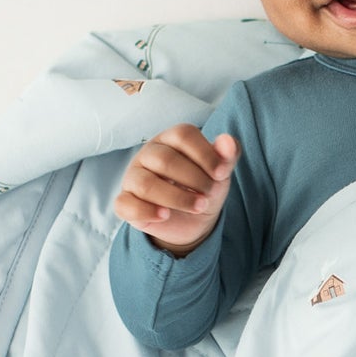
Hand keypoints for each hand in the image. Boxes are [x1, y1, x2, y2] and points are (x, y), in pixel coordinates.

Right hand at [114, 124, 239, 253]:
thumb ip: (226, 157)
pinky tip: (165, 216)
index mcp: (171, 139)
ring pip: (146, 184)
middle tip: (209, 193)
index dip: (204, 154)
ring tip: (198, 206)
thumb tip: (229, 142)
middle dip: (193, 179)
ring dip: (176, 198)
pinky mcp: (126, 202)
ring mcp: (133, 177)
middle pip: (164, 160)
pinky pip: (126, 204)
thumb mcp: (219, 174)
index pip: (183, 135)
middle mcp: (149, 154)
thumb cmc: (203, 187)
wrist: (192, 221)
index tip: (221, 173)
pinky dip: (146, 211)